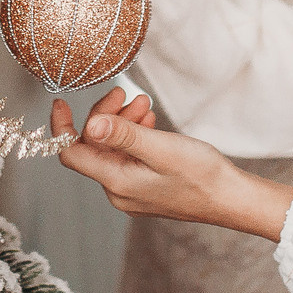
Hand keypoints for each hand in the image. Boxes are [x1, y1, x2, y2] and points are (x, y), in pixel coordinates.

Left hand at [54, 87, 292, 239]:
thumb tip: (90, 124)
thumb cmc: (201, 175)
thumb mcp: (160, 148)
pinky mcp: (146, 188)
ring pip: (113, 149)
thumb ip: (124, 135)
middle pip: (94, 146)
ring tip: (145, 104)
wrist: (231, 199)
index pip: (71, 153)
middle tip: (128, 94)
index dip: (62, 126)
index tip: (61, 102)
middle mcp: (118, 191)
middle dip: (106, 116)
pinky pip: (129, 157)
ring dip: (124, 123)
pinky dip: (135, 136)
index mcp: (116, 182)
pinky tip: (151, 122)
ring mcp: (132, 191)